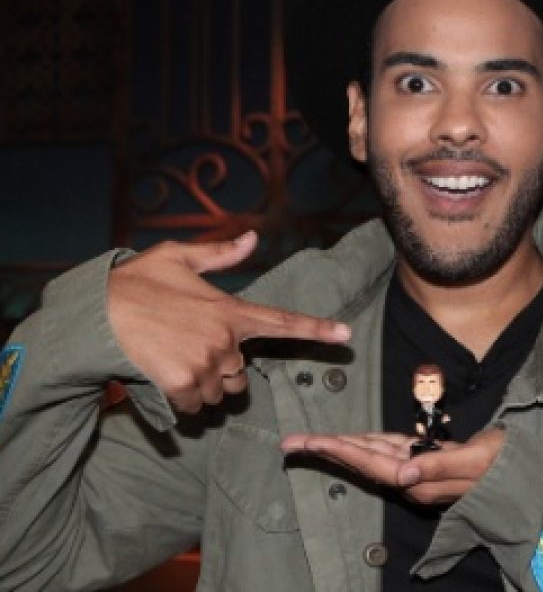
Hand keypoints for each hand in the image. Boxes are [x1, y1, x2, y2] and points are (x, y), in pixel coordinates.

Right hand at [107, 231, 351, 412]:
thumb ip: (219, 255)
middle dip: (224, 369)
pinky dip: (182, 399)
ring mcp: (206, 364)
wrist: (96, 315)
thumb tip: (252, 238)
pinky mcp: (183, 385)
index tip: (346, 335)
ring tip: (174, 361)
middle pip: (242, 374)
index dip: (316, 330)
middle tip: (190, 350)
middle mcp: (225, 340)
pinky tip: (163, 378)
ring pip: (220, 392)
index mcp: (231, 311)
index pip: (283, 322)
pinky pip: (195, 405)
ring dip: (204, 386)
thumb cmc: (136, 283)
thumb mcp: (177, 258)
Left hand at [280, 427, 506, 504]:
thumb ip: (439, 467)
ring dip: (342, 447)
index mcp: (420, 479)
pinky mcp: (428, 463)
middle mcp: (413, 478)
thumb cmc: (505, 467)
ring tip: (311, 441)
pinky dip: (368, 444)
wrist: (527, 477)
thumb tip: (402, 473)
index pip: (370, 462)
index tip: (307, 443)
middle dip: (327, 450)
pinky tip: (354, 439)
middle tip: (292, 443)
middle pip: (362, 461)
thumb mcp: (478, 462)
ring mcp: (419, 472)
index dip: (337, 450)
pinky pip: (390, 452)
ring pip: (372, 456)